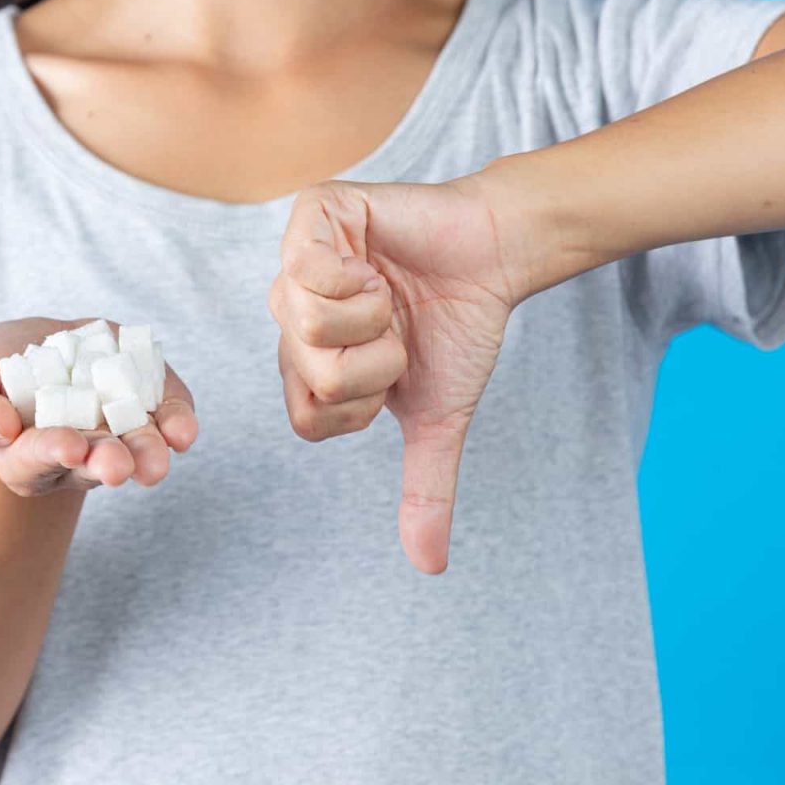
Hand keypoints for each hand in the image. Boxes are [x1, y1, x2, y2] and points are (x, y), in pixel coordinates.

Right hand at [0, 318, 197, 495]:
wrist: (42, 346)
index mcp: (25, 458)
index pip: (35, 462)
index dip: (50, 452)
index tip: (67, 445)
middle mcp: (77, 457)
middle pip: (92, 467)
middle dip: (106, 464)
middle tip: (118, 466)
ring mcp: (117, 435)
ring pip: (136, 451)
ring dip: (148, 452)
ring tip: (159, 456)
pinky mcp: (149, 408)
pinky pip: (167, 420)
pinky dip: (177, 422)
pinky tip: (182, 430)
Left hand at [269, 179, 521, 572]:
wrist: (495, 258)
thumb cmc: (457, 330)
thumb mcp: (436, 418)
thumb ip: (423, 487)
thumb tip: (430, 566)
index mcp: (306, 365)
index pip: (308, 419)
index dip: (361, 405)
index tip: (392, 374)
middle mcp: (289, 319)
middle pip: (309, 376)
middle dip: (376, 361)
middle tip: (396, 327)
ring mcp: (294, 267)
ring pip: (306, 327)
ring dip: (373, 319)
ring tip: (387, 292)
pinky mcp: (311, 218)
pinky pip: (306, 269)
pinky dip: (357, 276)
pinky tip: (374, 261)